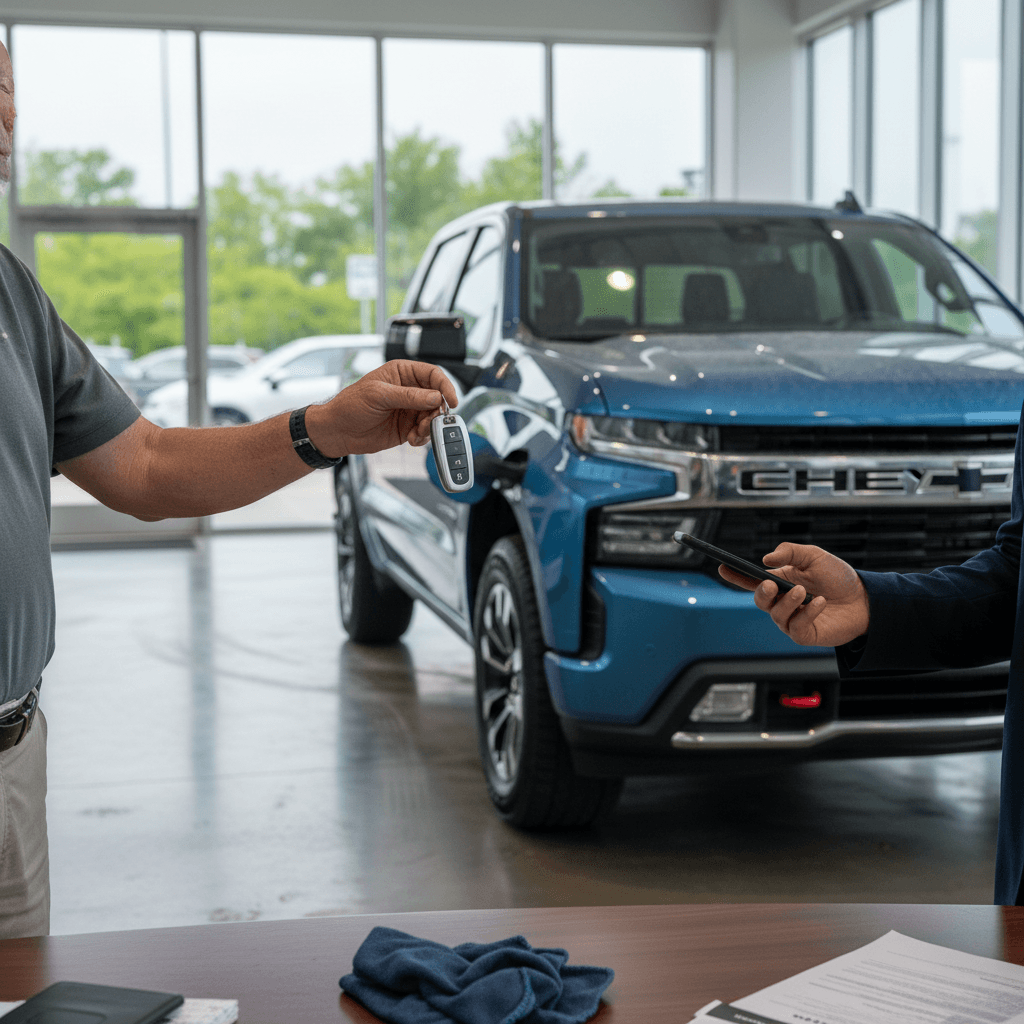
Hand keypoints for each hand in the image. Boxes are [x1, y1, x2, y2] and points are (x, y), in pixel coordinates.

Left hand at [304, 359, 457, 457]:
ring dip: (430, 427)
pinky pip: (425, 432)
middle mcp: (409, 390)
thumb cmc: (350, 405)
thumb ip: (409, 396)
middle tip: (430, 422)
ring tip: (416, 433)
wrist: (337, 431)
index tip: (451, 401)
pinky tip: (411, 439)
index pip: (432, 375)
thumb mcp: (379, 395)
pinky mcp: (408, 427)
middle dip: (437, 412)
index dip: (445, 386)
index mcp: (402, 373)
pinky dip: (423, 437)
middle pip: (437, 398)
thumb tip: (435, 396)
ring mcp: (409, 410)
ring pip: (433, 417)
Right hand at [719, 542, 869, 646]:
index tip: (723, 568)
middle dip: (761, 593)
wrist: (865, 599)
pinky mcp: (805, 634)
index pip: (752, 581)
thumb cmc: (838, 578)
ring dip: (786, 602)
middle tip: (770, 584)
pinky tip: (819, 603)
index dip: (736, 576)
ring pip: (776, 615)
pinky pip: (796, 627)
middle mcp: (782, 602)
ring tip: (802, 591)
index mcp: (780, 582)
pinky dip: (806, 613)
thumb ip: (791, 552)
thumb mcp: (815, 556)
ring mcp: (792, 620)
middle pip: (759, 600)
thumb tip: (766, 559)